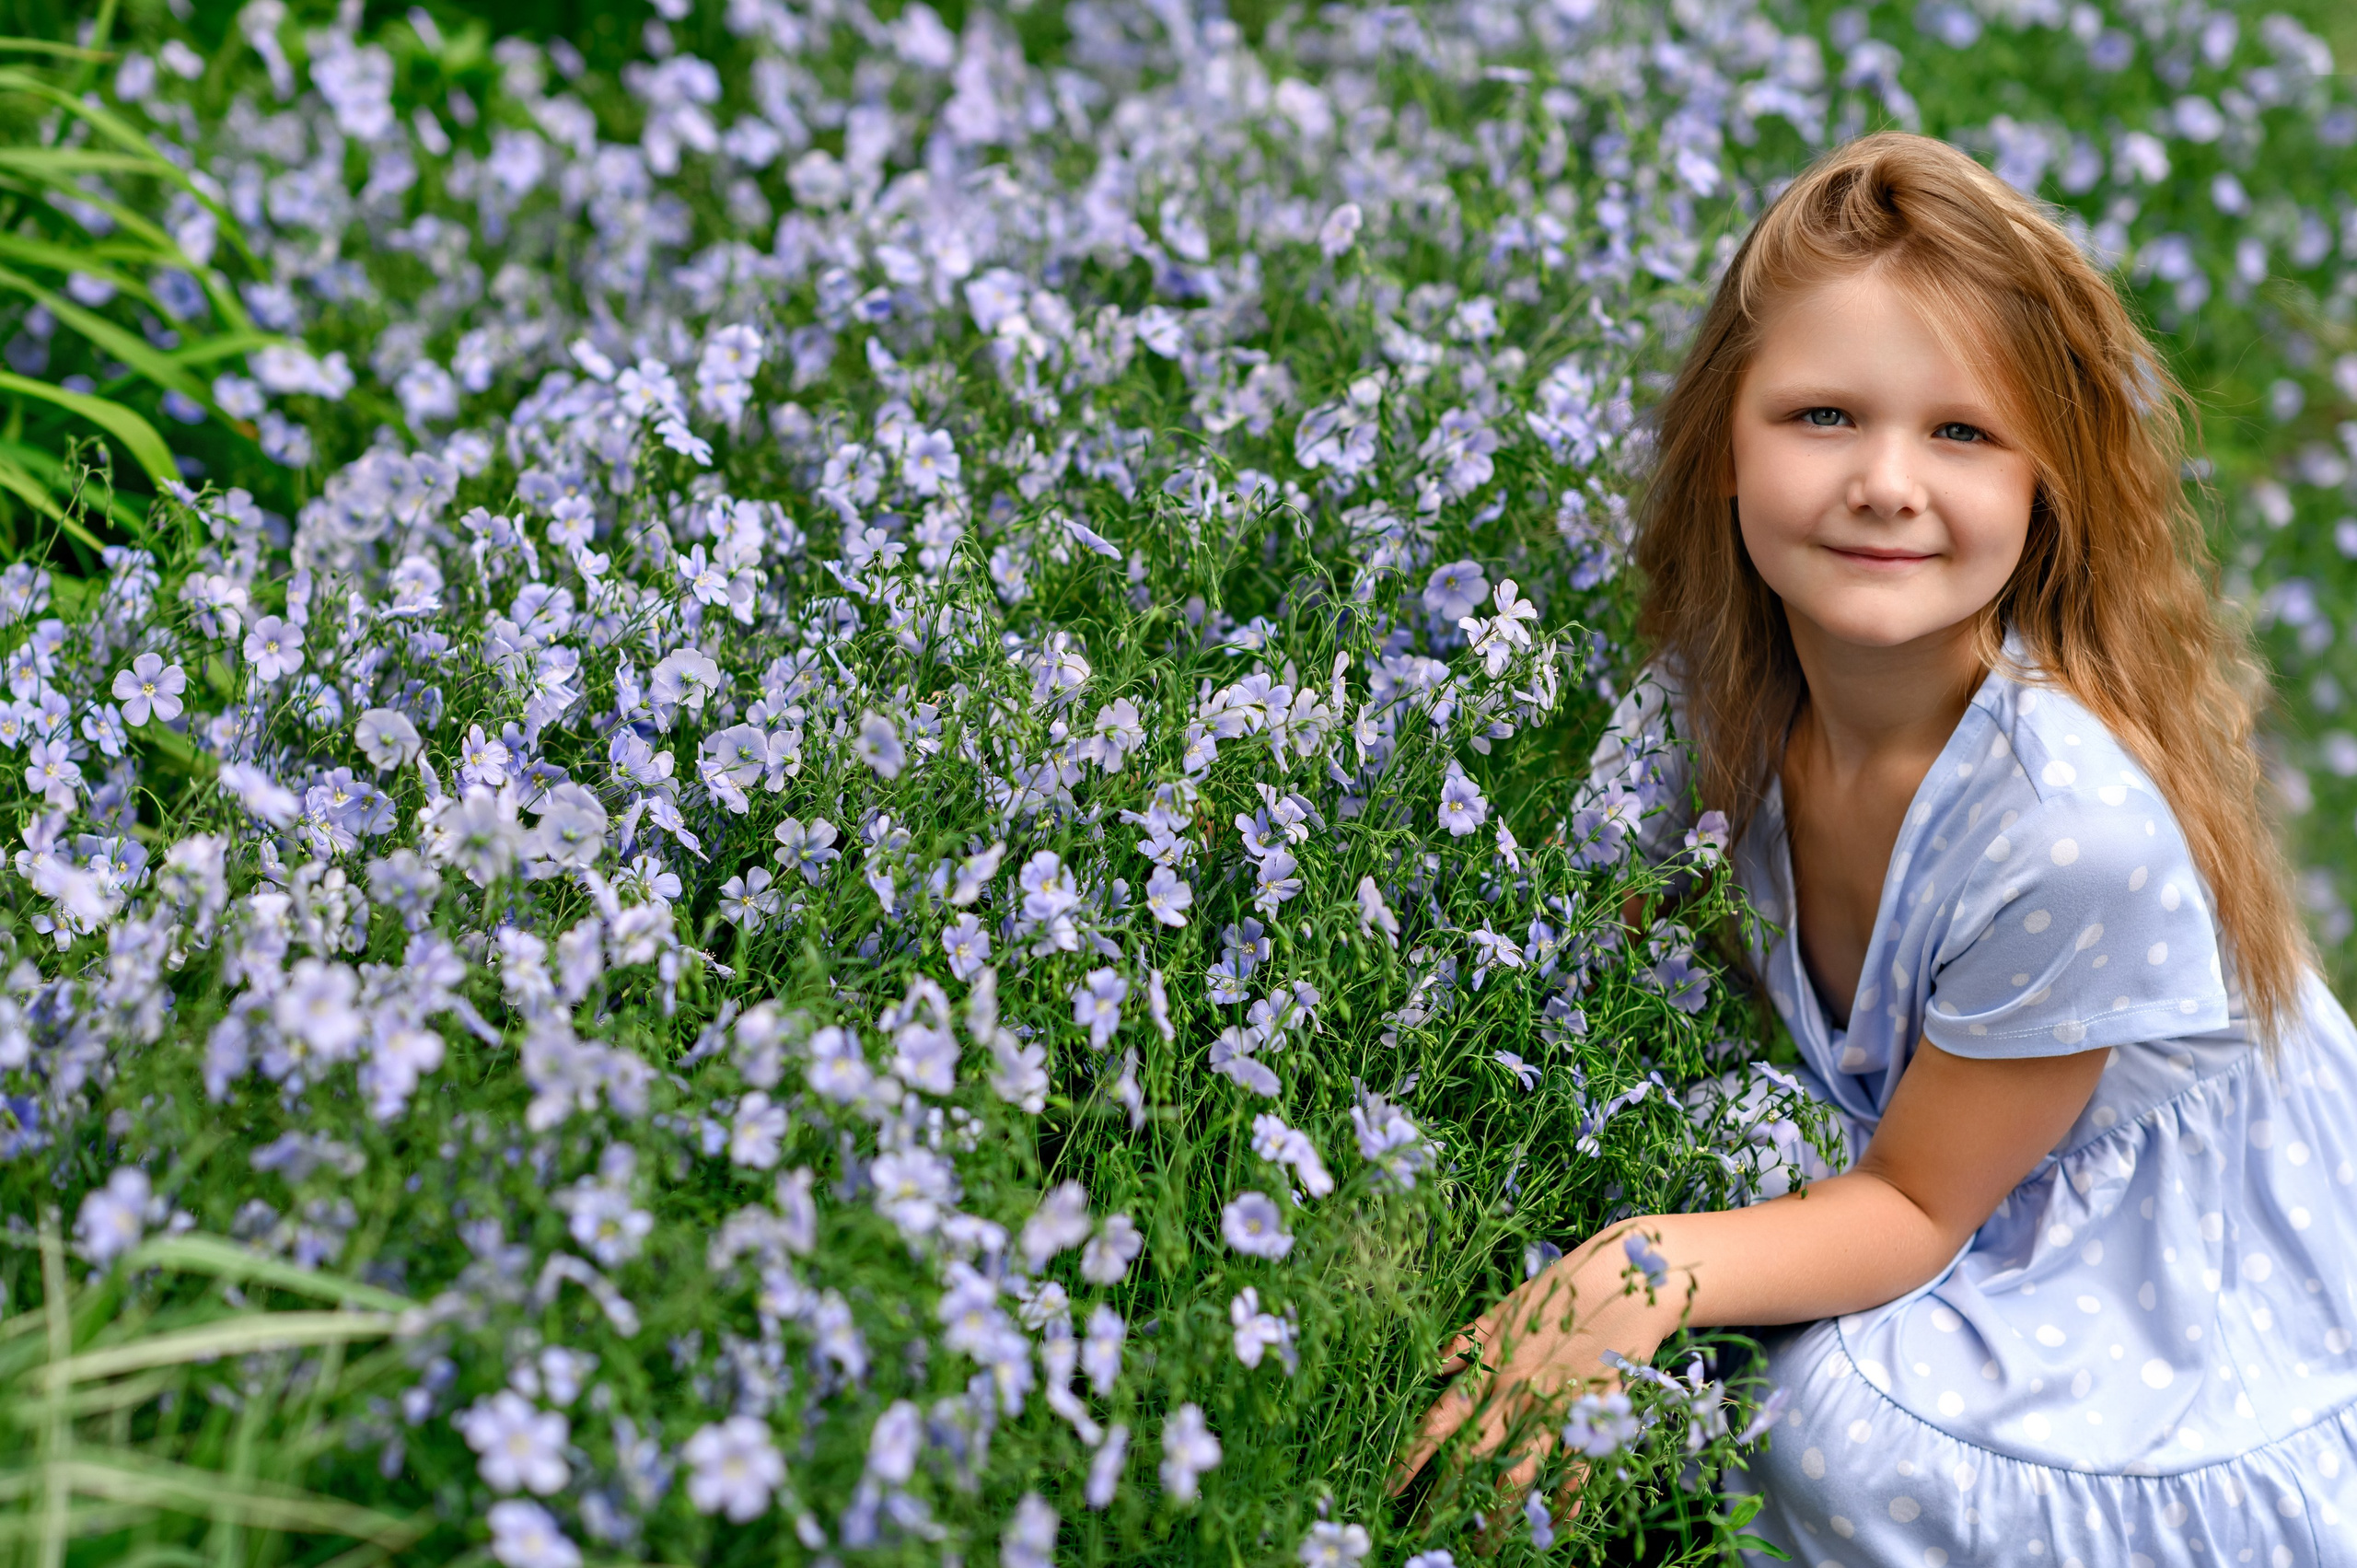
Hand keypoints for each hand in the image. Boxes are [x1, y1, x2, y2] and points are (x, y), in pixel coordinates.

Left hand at [1388, 1226, 1679, 1517]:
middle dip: (1448, 1498)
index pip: (1439, 1420)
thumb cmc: (1557, 1291)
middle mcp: (1516, 1395)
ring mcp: (1555, 1408)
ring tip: (1485, 1547)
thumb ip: (1466, 1345)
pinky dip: (1569, 1498)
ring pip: (1521, 1472)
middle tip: (1426, 1534)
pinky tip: (1559, 1526)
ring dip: (1501, 1512)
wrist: (1623, 1280)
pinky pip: (1578, 1467)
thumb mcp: (1502, 1311)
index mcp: (1489, 1369)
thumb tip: (1431, 1367)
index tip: (1389, 1487)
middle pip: (1473, 1457)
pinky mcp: (1593, 1414)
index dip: (1412, 1456)